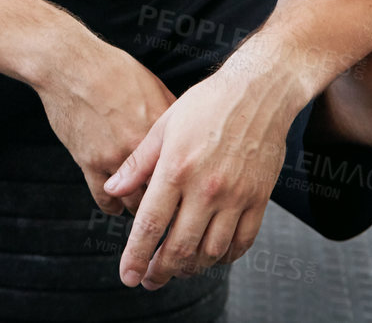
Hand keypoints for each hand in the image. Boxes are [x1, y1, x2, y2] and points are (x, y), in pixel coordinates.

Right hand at [36, 41, 176, 214]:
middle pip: (164, 192)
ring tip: (145, 210)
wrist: (70, 65)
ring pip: (136, 202)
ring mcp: (115, 156)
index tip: (190, 194)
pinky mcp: (90, 162)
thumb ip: (170, 114)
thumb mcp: (152, 85)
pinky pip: (105, 198)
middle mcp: (142, 146)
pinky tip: (117, 205)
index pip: (185, 170)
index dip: (189, 186)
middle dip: (169, 203)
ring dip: (141, 207)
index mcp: (162, 127)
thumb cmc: (111, 69)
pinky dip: (113, 206)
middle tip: (170, 209)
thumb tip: (186, 134)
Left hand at [101, 69, 295, 289]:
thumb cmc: (206, 103)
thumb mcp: (163, 125)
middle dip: (161, 271)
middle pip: (180, 247)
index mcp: (176, 169)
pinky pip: (243, 241)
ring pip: (212, 251)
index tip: (128, 275)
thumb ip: (137, 163)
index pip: (151, 225)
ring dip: (192, 268)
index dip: (137, 255)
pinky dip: (227, 257)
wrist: (258, 90)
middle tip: (149, 280)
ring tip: (177, 269)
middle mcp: (206, 188)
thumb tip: (112, 190)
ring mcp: (236, 196)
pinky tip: (213, 257)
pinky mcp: (259, 198)